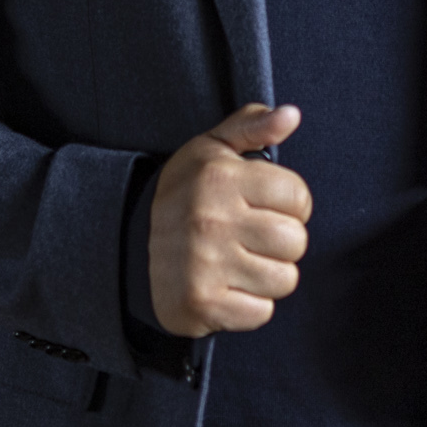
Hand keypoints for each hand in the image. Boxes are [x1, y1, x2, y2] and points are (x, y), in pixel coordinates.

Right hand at [147, 102, 311, 336]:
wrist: (129, 247)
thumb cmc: (184, 195)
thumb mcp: (212, 148)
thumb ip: (253, 125)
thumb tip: (291, 114)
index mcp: (220, 178)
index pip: (297, 196)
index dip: (290, 202)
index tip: (267, 205)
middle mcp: (212, 220)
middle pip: (295, 240)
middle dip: (283, 241)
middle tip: (254, 236)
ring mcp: (206, 264)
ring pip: (284, 280)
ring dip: (269, 275)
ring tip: (242, 261)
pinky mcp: (202, 303)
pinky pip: (262, 312)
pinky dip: (251, 305)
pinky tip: (229, 285)